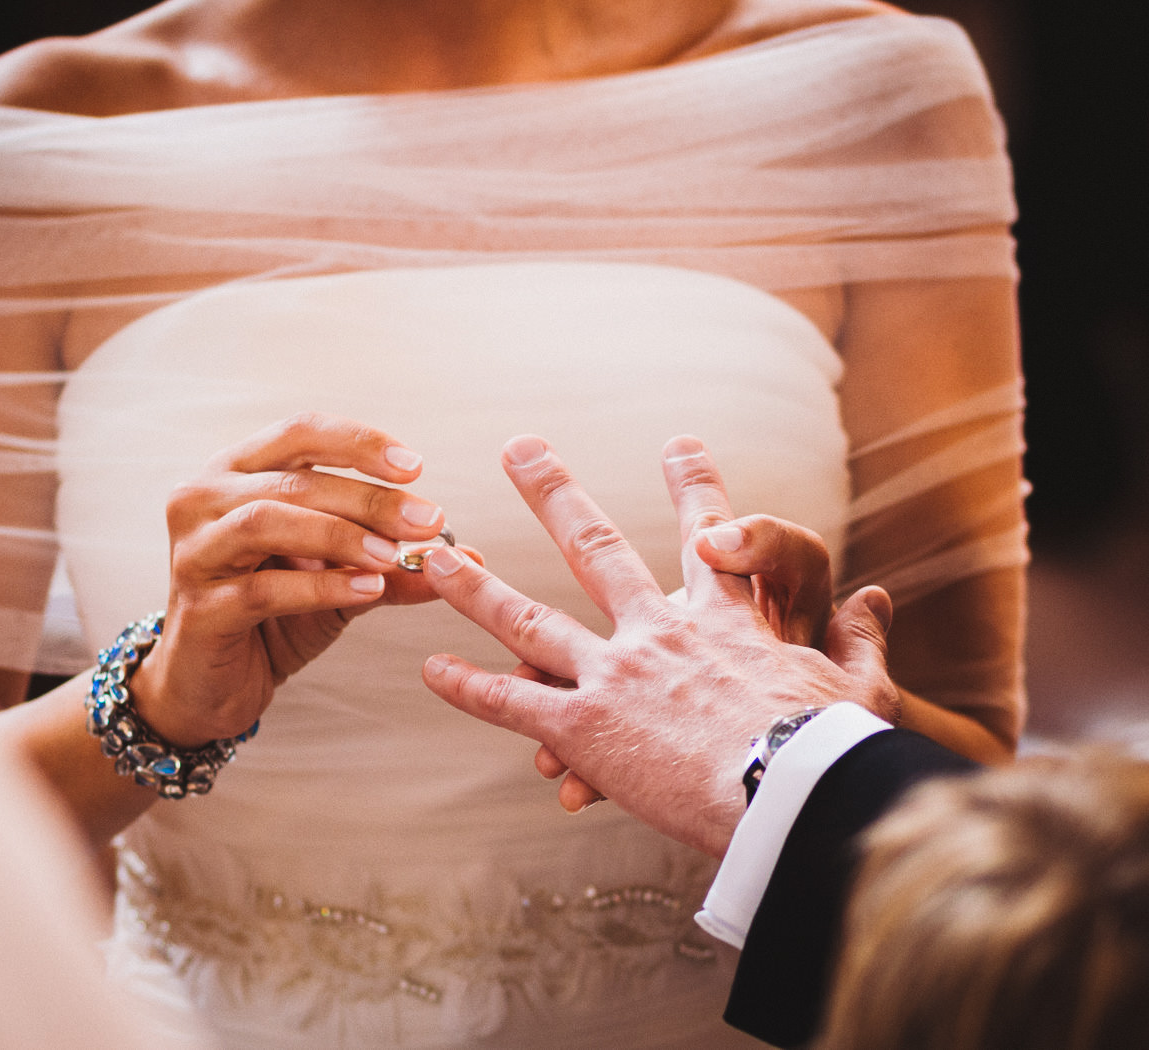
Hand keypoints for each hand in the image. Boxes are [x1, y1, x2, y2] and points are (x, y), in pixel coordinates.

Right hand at [132, 412, 455, 746]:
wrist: (209, 687)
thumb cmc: (271, 619)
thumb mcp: (342, 583)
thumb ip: (395, 564)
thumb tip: (469, 557)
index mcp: (237, 472)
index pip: (300, 432)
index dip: (359, 443)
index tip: (415, 466)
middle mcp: (204, 498)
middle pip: (294, 479)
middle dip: (368, 497)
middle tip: (429, 518)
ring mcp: (195, 551)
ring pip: (268, 521)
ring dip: (341, 534)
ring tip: (395, 555)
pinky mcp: (198, 607)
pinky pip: (264, 588)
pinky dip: (321, 586)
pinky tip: (368, 591)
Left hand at [421, 434, 896, 858]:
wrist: (793, 793)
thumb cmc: (835, 748)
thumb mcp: (860, 687)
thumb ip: (861, 637)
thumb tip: (878, 598)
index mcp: (723, 620)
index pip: (709, 537)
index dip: (695, 488)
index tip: (678, 444)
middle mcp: (656, 632)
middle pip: (594, 549)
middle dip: (555, 494)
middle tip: (521, 449)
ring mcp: (613, 675)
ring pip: (528, 619)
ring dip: (478, 585)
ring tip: (440, 554)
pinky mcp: (583, 729)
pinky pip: (512, 703)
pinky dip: (469, 687)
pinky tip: (430, 671)